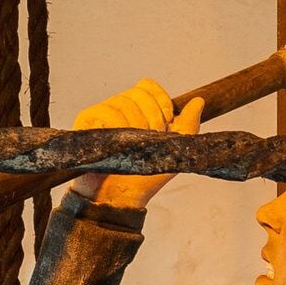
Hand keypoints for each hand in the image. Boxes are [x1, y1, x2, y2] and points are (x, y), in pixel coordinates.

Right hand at [72, 77, 202, 208]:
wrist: (120, 198)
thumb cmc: (144, 177)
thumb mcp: (174, 151)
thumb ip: (188, 125)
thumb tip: (199, 101)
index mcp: (138, 109)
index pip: (148, 86)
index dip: (161, 102)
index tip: (166, 123)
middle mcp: (119, 106)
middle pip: (139, 93)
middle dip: (153, 117)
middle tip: (151, 141)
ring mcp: (101, 112)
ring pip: (125, 102)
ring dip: (137, 127)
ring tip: (135, 149)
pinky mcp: (86, 120)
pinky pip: (108, 111)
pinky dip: (119, 127)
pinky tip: (119, 144)